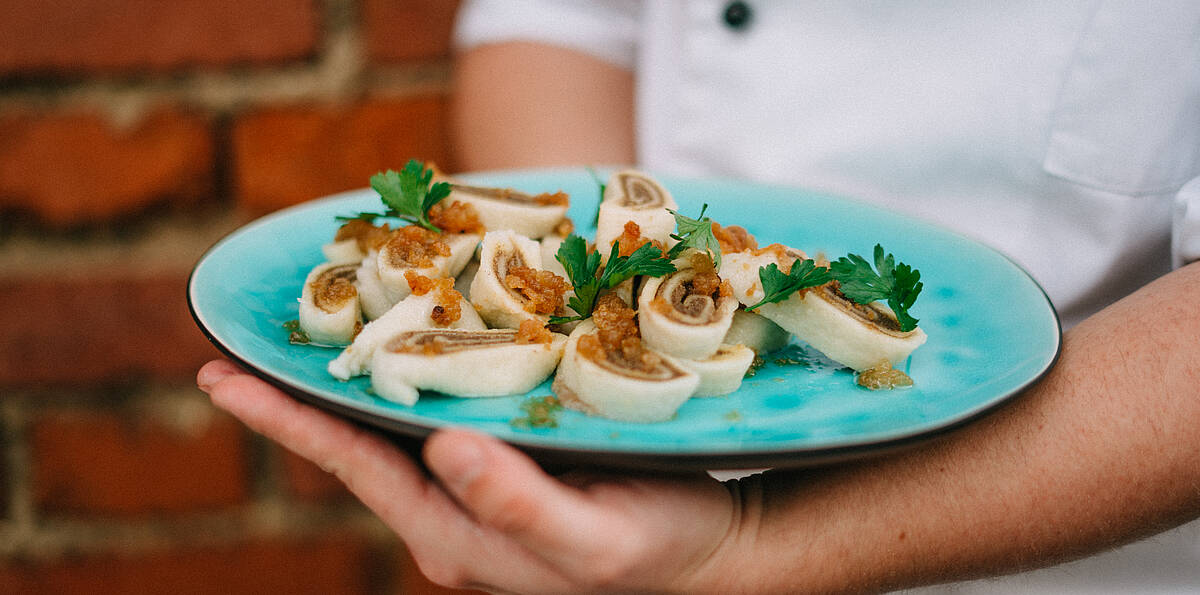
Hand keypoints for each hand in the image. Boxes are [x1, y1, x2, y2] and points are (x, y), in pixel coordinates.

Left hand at [197, 359, 745, 593]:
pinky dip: (419, 366)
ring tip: (318, 322)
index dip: (289, 423)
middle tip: (247, 341)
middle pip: (363, 443)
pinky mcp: (508, 459)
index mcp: (454, 535)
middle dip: (304, 394)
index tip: (222, 379)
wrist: (708, 547)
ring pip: (401, 422)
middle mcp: (452, 510)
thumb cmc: (656, 548)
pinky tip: (414, 333)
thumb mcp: (591, 541)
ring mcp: (477, 485)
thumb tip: (442, 447)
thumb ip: (518, 506)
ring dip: (357, 375)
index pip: (356, 468)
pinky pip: (447, 407)